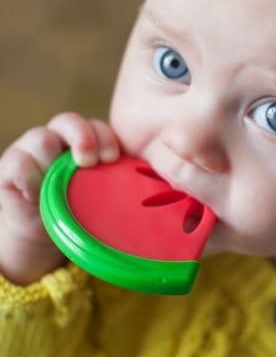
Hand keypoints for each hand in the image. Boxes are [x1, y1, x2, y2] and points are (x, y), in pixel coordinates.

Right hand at [0, 113, 119, 284]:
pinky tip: (36, 194)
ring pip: (40, 137)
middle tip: (90, 161)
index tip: (115, 159)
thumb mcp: (108, 198)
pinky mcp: (10, 168)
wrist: (45, 236)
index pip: (97, 127)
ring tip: (58, 180)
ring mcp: (32, 152)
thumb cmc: (84, 212)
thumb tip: (178, 203)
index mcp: (87, 144)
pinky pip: (16, 162)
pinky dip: (27, 176)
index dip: (106, 137)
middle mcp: (59, 141)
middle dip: (82, 136)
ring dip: (51, 157)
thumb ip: (130, 189)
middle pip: (68, 120)